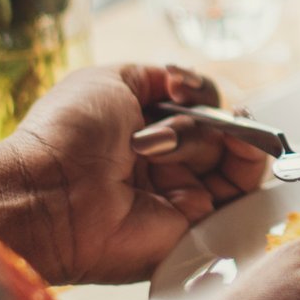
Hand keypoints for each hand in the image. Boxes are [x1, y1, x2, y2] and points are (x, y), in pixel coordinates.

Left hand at [0, 64, 270, 285]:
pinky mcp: (199, 223)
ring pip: (232, 151)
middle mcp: (166, 164)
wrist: (50, 193)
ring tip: (170, 142)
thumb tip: (187, 83)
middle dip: (201, 116)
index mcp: (142, 131)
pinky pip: (243, 189)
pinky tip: (237, 140)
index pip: (196, 106)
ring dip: (212, 134)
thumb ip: (156, 77)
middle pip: (217, 127)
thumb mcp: (109, 80)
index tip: (178, 88)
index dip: (198, 92)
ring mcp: (183, 193)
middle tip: (169, 123)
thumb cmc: (69, 133)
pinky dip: (249, 156)